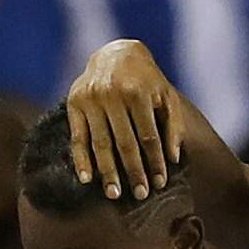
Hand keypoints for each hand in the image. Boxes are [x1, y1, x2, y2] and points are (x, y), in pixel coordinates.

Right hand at [57, 41, 192, 202]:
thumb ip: (174, 125)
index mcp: (138, 92)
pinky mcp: (74, 103)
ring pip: (101, 143)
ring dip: (108, 172)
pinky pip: (77, 137)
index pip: (148, 136)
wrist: (114, 53)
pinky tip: (86, 179)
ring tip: (114, 194)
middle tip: (140, 195)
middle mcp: (112, 94)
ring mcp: (91, 99)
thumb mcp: (166, 95)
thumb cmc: (146, 80)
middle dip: (134, 172)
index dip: (155, 162)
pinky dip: (81, 159)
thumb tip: (173, 158)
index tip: (159, 183)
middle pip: (125, 143)